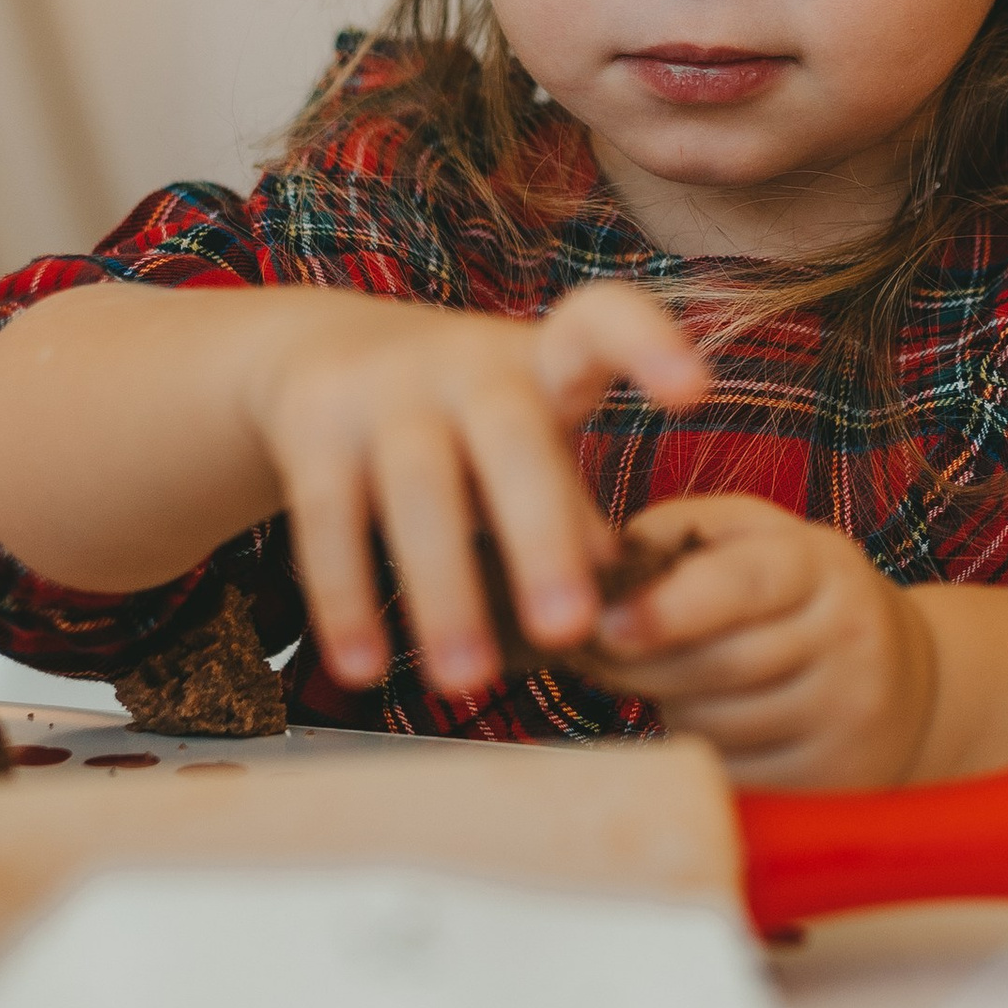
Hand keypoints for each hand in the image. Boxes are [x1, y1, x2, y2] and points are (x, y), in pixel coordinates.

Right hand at [244, 281, 705, 694]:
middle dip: (539, 535)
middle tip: (567, 631)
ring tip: (466, 683)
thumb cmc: (466, 423)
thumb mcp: (530, 446)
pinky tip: (363, 668)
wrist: (317, 354)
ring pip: (416, 489)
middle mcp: (465, 362)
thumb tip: (634, 601)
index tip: (695, 394)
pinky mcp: (312, 425)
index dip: (648, 347)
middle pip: (510, 440)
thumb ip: (573, 509)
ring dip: (442, 590)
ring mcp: (383, 389)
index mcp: (541, 360)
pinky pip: (326, 518)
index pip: (602, 323)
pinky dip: (346, 598)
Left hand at [581, 494, 937, 787]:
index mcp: (821, 564)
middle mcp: (848, 635)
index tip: (604, 626)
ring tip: (675, 680)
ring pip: (717, 724)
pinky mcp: (837, 776)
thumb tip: (601, 568)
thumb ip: (680, 531)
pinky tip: (714, 723)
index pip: (743, 584)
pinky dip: (705, 751)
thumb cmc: (799, 597)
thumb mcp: (758, 538)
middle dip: (639, 664)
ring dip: (671, 706)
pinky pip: (735, 773)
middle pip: (717, 665)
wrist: (905, 679)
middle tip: (599, 652)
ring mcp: (849, 712)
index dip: (667, 608)